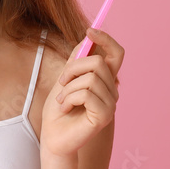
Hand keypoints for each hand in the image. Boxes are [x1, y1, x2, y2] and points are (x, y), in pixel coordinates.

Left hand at [40, 27, 123, 156]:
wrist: (53, 138)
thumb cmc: (59, 110)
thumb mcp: (66, 79)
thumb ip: (77, 60)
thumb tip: (87, 37)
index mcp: (106, 81)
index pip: (116, 54)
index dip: (106, 39)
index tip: (90, 30)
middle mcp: (112, 91)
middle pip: (99, 62)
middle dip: (74, 68)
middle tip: (62, 82)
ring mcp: (111, 104)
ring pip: (91, 78)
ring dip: (68, 88)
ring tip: (63, 101)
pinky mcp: (104, 116)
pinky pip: (86, 94)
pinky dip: (69, 99)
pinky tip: (66, 109)